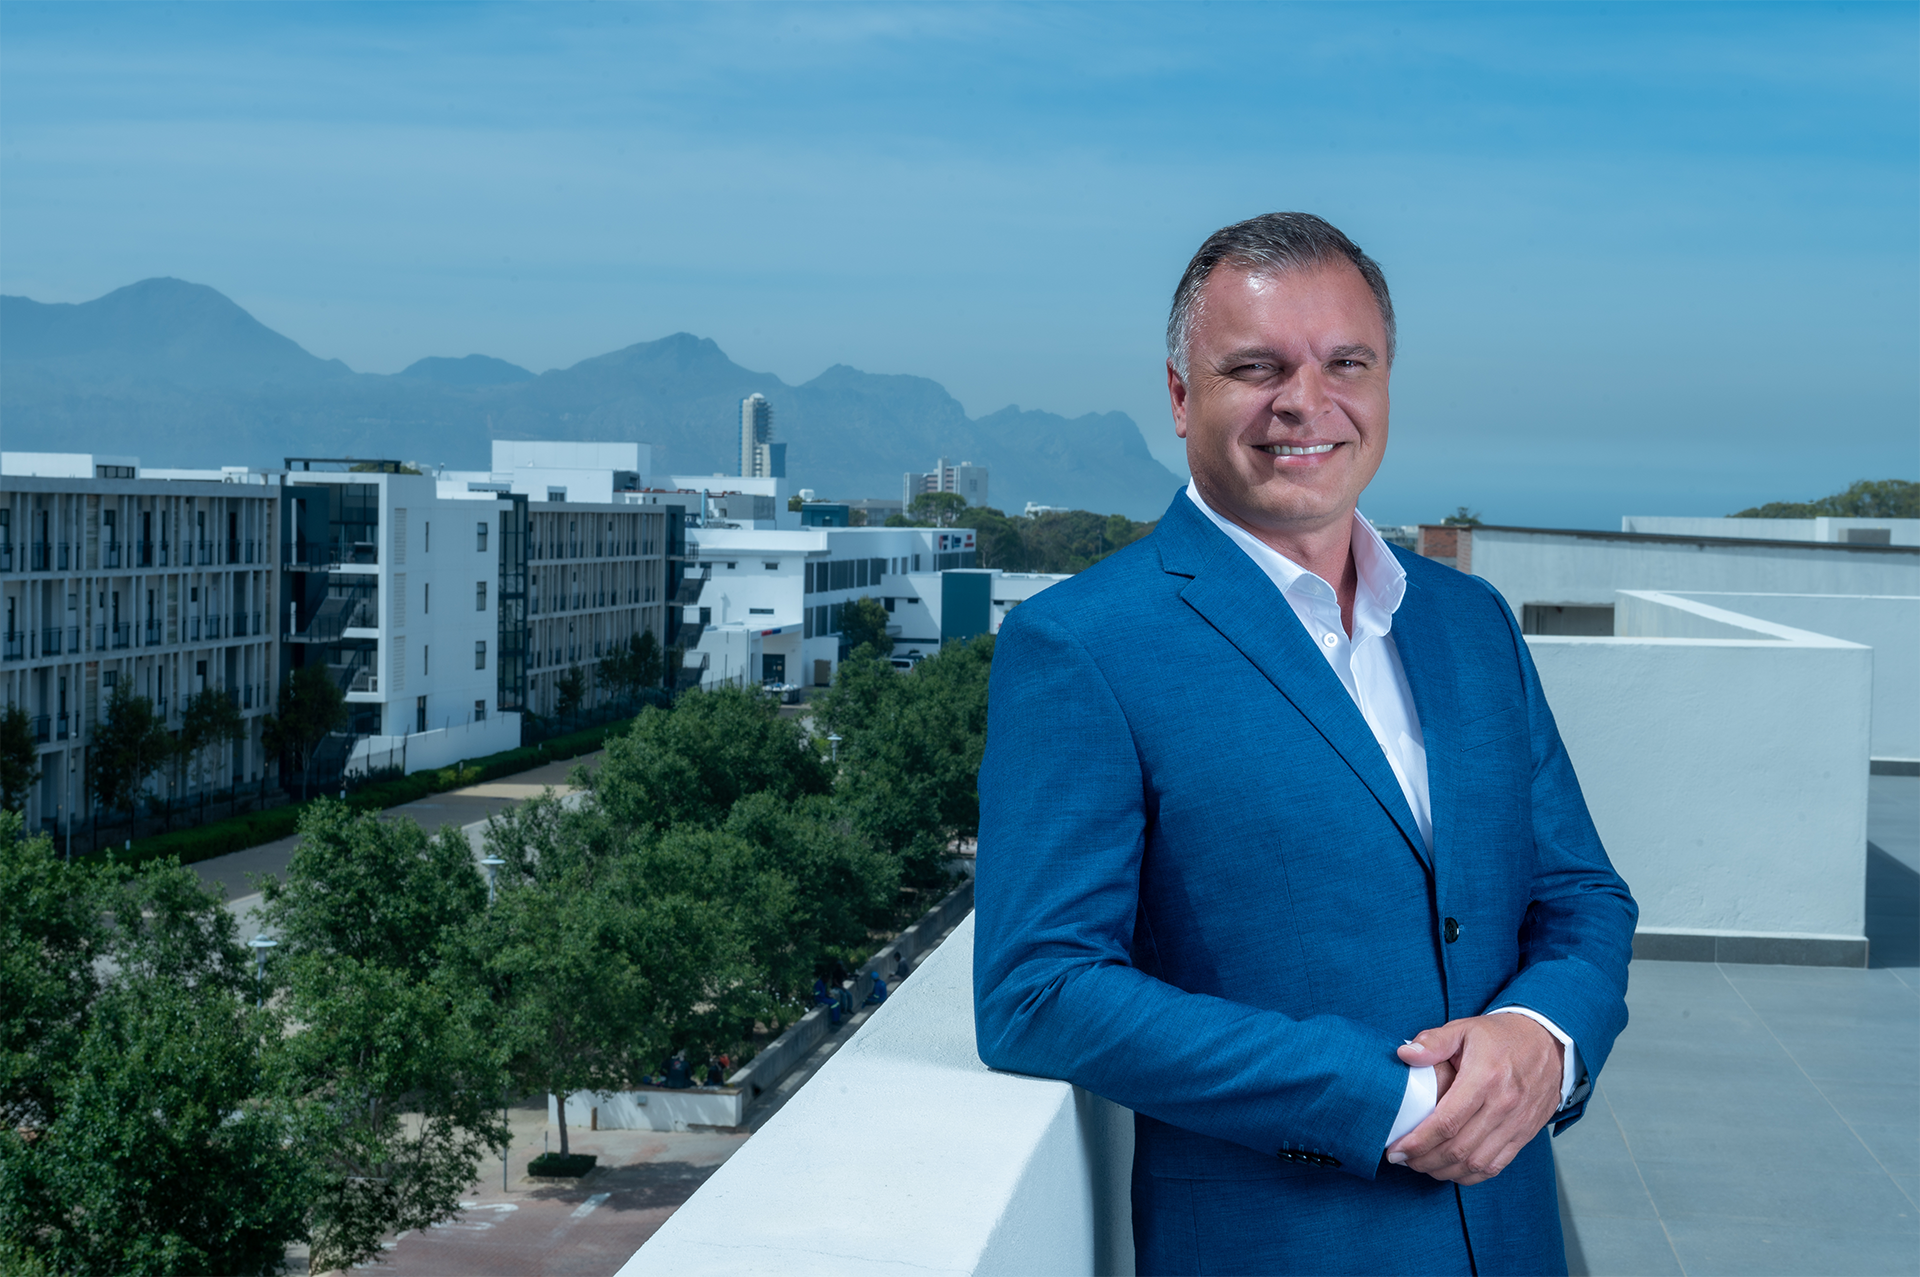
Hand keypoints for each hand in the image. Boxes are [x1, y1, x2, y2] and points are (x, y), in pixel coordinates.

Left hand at [1386, 1015, 1561, 1184]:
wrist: (1549, 1043)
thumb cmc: (1501, 1037)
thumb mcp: (1464, 1029)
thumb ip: (1433, 1042)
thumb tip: (1404, 1054)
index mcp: (1485, 1078)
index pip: (1447, 1122)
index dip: (1418, 1142)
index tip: (1396, 1150)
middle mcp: (1503, 1105)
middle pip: (1459, 1148)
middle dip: (1424, 1160)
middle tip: (1401, 1159)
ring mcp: (1517, 1123)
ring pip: (1476, 1163)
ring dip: (1444, 1171)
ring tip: (1421, 1165)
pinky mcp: (1525, 1134)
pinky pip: (1496, 1166)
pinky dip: (1470, 1175)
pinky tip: (1450, 1169)